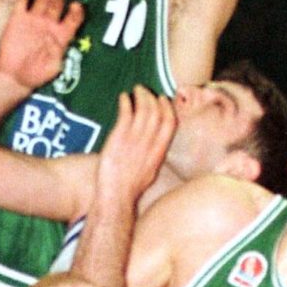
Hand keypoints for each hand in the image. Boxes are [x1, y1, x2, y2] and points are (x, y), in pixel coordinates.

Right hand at [0, 0, 83, 89]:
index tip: (76, 6)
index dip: (75, 13)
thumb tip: (55, 39)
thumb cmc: (36, 74)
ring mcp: (34, 19)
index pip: (72, 20)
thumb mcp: (51, 68)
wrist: (13, 76)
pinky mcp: (18, 18)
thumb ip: (56, 55)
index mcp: (62, 35)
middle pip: (57, 5)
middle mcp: (50, 23)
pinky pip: (22, 0)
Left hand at [97, 86, 175, 201]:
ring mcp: (134, 140)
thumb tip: (155, 143)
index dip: (167, 107)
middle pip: (156, 112)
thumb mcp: (151, 171)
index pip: (169, 122)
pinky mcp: (118, 138)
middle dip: (152, 97)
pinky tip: (123, 97)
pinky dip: (126, 102)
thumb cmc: (131, 187)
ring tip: (135, 90)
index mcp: (159, 152)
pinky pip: (125, 113)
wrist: (116, 197)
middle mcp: (149, 143)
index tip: (163, 98)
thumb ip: (154, 154)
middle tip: (145, 90)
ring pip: (142, 109)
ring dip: (140, 96)